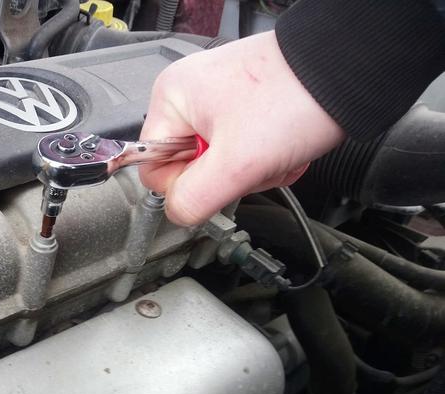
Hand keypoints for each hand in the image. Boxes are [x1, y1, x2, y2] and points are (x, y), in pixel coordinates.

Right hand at [139, 31, 345, 225]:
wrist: (346, 72)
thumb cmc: (295, 100)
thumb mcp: (235, 164)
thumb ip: (193, 198)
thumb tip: (176, 214)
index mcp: (171, 99)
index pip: (154, 169)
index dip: (187, 184)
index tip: (220, 174)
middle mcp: (189, 95)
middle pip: (189, 168)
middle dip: (226, 176)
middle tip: (254, 160)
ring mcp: (217, 100)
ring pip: (218, 164)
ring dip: (250, 170)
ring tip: (273, 151)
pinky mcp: (244, 106)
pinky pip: (240, 151)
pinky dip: (263, 158)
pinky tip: (280, 145)